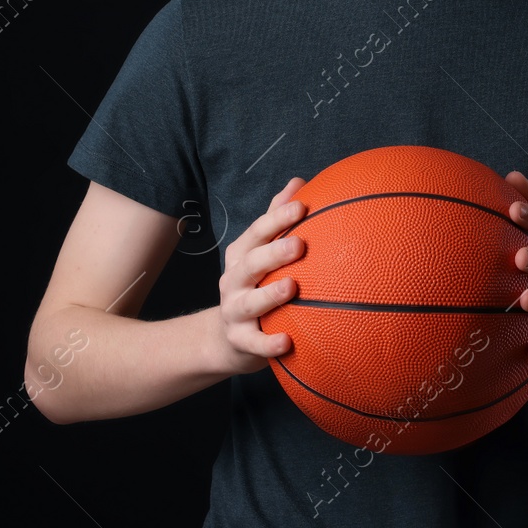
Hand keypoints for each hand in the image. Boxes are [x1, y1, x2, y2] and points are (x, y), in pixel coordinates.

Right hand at [216, 176, 306, 374]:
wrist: (226, 337)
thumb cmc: (255, 284)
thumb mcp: (260, 251)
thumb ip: (277, 219)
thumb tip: (298, 182)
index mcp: (242, 255)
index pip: (258, 232)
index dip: (278, 218)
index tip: (302, 206)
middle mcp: (234, 280)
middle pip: (251, 263)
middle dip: (274, 253)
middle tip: (300, 245)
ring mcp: (234, 311)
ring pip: (250, 302)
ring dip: (270, 295)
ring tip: (291, 287)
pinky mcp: (239, 341)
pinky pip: (254, 344)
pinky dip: (268, 344)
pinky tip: (287, 342)